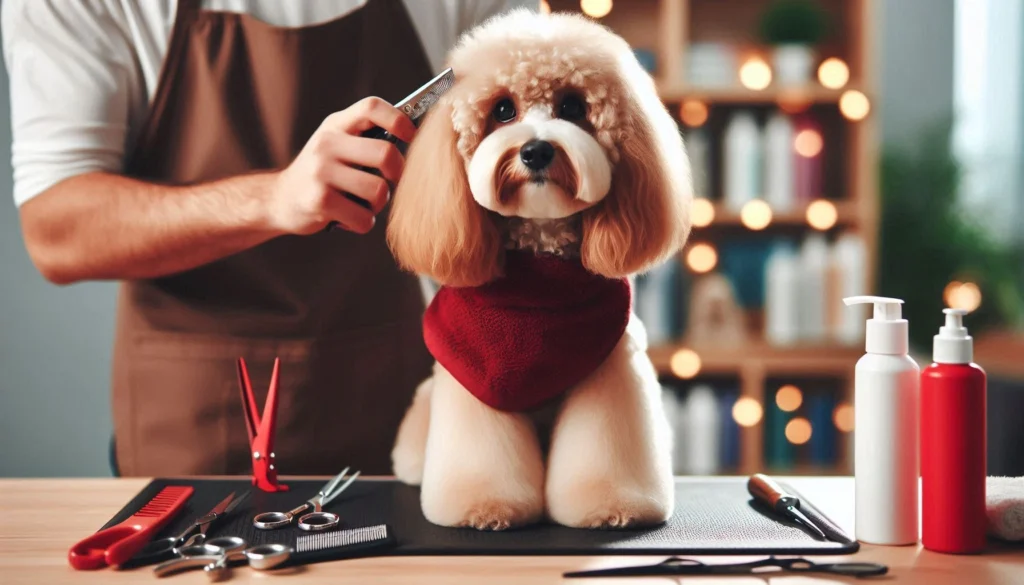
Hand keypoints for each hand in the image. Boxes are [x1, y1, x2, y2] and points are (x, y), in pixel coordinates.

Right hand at [267, 97, 416, 234]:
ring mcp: (321, 172)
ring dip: (379, 203)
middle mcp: (327, 143)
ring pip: (379, 190)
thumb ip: (365, 137)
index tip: (412, 137)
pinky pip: (364, 217)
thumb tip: (416, 139)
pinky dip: (363, 222)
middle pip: (386, 153)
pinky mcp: (319, 201)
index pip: (371, 107)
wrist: (279, 199)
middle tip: (391, 181)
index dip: (399, 120)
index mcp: (336, 125)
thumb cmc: (321, 174)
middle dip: (398, 173)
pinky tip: (350, 217)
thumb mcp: (336, 144)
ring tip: (365, 203)